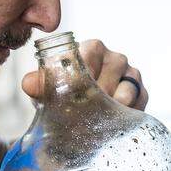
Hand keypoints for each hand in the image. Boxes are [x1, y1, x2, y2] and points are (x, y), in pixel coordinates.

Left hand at [22, 39, 147, 109]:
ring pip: (126, 90)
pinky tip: (111, 121)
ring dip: (110, 107)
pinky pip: (138, 103)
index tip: (75, 91)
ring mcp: (131, 74)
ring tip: (96, 119)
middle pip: (111, 71)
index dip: (84, 71)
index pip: (90, 52)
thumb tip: (28, 83)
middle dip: (96, 94)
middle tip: (82, 111)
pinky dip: (124, 114)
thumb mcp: (49, 91)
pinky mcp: (142, 92)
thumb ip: (39, 85)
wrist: (83, 115)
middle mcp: (114, 58)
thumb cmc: (65, 95)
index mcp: (92, 49)